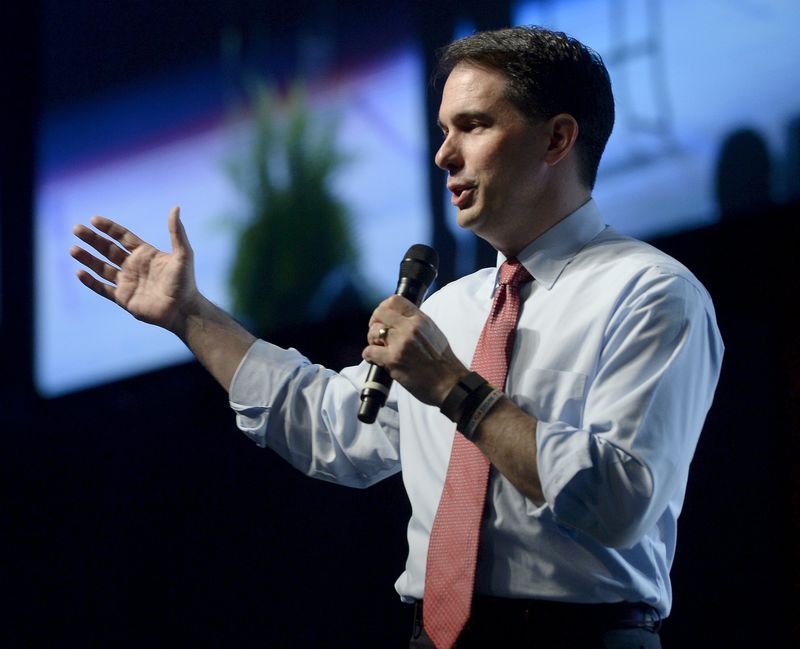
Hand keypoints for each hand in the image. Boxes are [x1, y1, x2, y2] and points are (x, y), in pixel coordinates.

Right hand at [70, 206, 198, 334]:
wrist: (183, 310)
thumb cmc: (186, 282)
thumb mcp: (183, 254)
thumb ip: (177, 232)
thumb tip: (176, 207)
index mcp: (145, 254)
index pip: (122, 236)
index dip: (108, 228)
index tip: (94, 219)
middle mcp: (133, 266)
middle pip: (107, 249)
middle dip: (92, 239)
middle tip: (76, 229)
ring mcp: (127, 282)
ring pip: (101, 268)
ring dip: (87, 258)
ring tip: (73, 249)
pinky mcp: (123, 298)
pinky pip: (102, 289)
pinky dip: (91, 282)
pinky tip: (80, 273)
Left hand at [363, 295, 468, 406]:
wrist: (448, 383)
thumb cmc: (442, 361)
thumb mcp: (433, 333)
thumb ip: (416, 323)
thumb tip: (398, 319)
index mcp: (420, 319)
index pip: (395, 300)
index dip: (383, 307)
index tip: (382, 317)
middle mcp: (410, 327)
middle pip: (380, 313)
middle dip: (374, 322)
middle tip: (376, 334)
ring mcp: (401, 343)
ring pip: (373, 332)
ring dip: (372, 341)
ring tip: (379, 349)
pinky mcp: (393, 359)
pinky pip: (369, 352)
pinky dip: (369, 356)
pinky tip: (377, 360)